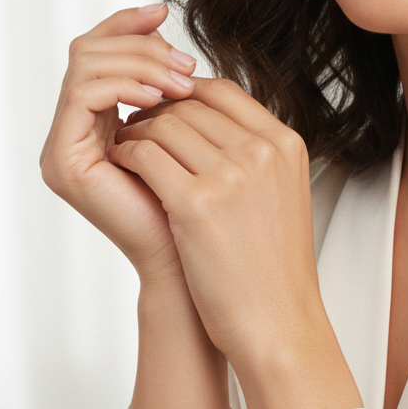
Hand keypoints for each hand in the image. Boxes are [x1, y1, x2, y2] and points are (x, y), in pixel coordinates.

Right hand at [40, 4, 200, 281]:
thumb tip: (176, 41)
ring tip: (180, 81)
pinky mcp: (63, 160)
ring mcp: (65, 145)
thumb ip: (174, 89)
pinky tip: (161, 97)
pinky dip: (124, 84)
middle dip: (141, 45)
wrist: (197, 260)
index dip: (128, 24)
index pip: (101, 49)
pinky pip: (84, 94)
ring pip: (86, 63)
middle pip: (89, 48)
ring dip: (139, 62)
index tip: (164, 12)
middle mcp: (76, 129)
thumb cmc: (204, 200)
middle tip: (184, 63)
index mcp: (103, 117)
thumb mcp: (192, 127)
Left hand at [107, 77, 321, 367]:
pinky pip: (147, 156)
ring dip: (138, 130)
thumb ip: (256, 150)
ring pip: (166, 125)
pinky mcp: (196, 204)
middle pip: (192, 105)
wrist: (278, 317)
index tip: (167, 104)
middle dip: (158, 110)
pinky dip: (128, 154)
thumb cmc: (274, 261)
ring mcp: (231, 175)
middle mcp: (261, 151)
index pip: (226, 91)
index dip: (188, 91)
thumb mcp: (282, 188)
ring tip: (127, 144)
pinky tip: (123, 164)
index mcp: (284, 143)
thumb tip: (212, 121)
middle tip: (137, 123)